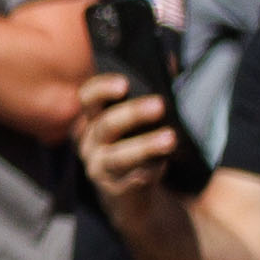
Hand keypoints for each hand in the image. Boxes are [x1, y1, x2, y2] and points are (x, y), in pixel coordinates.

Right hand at [70, 67, 182, 200]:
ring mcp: (99, 167)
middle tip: (160, 105)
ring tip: (170, 138)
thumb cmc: (140, 146)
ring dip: (144, 145)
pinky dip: (150, 170)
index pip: (88, 97)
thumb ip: (153, 91)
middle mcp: (90, 142)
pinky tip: (164, 165)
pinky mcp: (113, 191)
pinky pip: (131, 179)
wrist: (133, 196)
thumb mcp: (143, 120)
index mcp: (94, 118)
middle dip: (132, 113)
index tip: (124, 83)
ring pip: (118, 155)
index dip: (102, 88)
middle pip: (106, 125)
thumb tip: (171, 62)